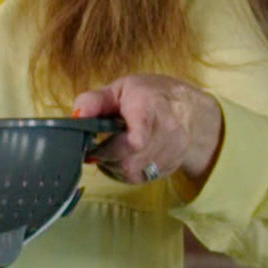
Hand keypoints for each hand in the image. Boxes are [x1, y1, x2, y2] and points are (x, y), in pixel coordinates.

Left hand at [73, 73, 221, 185]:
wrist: (192, 113)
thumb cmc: (150, 96)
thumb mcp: (120, 89)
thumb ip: (93, 102)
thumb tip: (75, 117)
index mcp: (150, 107)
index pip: (135, 140)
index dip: (108, 148)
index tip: (90, 145)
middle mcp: (165, 133)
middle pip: (127, 161)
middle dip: (104, 156)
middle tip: (94, 145)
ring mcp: (169, 154)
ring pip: (130, 173)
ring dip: (112, 164)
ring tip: (111, 147)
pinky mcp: (168, 169)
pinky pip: (137, 178)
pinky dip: (123, 171)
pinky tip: (123, 156)